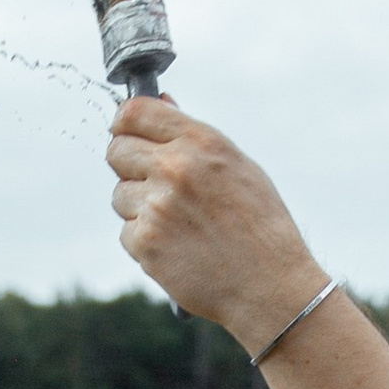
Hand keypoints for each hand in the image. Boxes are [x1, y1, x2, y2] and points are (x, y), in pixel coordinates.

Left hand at [106, 99, 326, 353]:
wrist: (271, 287)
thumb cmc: (261, 226)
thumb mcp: (239, 167)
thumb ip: (193, 137)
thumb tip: (161, 102)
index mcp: (200, 142)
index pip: (135, 112)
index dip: (125, 121)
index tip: (127, 132)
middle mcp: (174, 168)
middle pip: (117, 150)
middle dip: (129, 165)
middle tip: (153, 184)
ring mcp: (157, 206)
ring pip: (119, 195)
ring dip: (139, 208)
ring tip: (179, 225)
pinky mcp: (145, 243)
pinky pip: (127, 232)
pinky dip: (146, 241)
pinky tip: (178, 248)